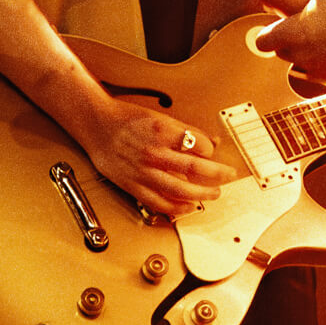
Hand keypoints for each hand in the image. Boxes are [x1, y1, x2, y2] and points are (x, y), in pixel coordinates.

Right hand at [83, 100, 237, 216]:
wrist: (97, 125)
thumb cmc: (126, 118)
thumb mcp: (159, 117)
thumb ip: (184, 131)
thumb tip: (209, 141)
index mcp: (162, 131)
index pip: (199, 144)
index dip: (211, 150)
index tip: (214, 153)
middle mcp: (154, 153)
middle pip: (195, 169)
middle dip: (217, 174)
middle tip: (228, 176)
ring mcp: (144, 171)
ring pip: (180, 189)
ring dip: (202, 194)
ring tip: (214, 193)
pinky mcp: (134, 185)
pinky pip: (160, 202)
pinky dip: (177, 207)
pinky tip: (188, 206)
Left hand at [258, 0, 325, 84]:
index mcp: (292, 34)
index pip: (263, 41)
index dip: (267, 33)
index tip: (276, 25)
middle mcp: (302, 57)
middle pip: (284, 53)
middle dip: (291, 42)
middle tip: (305, 26)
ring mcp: (321, 71)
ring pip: (308, 64)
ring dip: (313, 53)